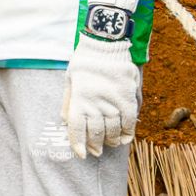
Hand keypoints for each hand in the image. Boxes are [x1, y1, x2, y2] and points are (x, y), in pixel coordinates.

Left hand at [63, 0, 143, 157]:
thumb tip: (65, 121)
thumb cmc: (85, 60)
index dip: (79, 145)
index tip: (81, 154)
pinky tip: (125, 137)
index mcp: (80, 99)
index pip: (78, 130)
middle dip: (95, 145)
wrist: (106, 42)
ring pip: (114, 130)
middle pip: (96, 133)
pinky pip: (130, 121)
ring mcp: (114, 101)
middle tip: (96, 151)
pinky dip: (128, 132)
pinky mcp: (129, 97)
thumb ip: (68, 101)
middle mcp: (96, 103)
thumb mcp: (70, 79)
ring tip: (110, 144)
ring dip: (112, 140)